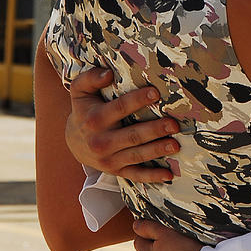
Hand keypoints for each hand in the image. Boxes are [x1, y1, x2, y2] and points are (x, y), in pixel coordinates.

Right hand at [65, 68, 180, 182]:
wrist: (74, 142)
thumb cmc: (84, 109)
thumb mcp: (80, 91)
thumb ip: (90, 77)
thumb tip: (108, 73)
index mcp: (95, 119)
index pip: (119, 108)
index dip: (137, 100)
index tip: (155, 93)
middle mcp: (101, 141)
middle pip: (132, 135)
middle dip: (154, 130)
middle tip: (173, 124)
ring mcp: (109, 159)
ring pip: (137, 156)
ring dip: (157, 151)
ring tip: (175, 145)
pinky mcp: (116, 171)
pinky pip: (136, 175)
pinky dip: (152, 177)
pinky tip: (169, 175)